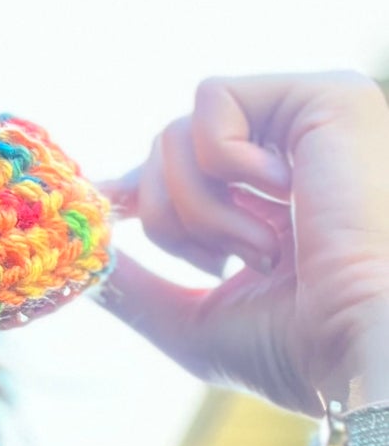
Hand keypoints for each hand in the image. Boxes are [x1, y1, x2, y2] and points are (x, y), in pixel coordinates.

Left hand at [96, 72, 388, 413]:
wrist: (362, 344)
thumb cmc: (299, 349)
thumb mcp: (195, 320)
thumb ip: (138, 285)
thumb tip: (83, 255)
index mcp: (278, 197)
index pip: (182, 166)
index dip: (138, 189)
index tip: (108, 211)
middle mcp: (298, 149)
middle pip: (165, 149)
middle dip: (174, 219)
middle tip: (234, 263)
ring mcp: (314, 119)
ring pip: (178, 131)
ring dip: (202, 207)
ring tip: (268, 247)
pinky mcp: (327, 96)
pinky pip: (212, 100)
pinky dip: (225, 161)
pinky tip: (287, 198)